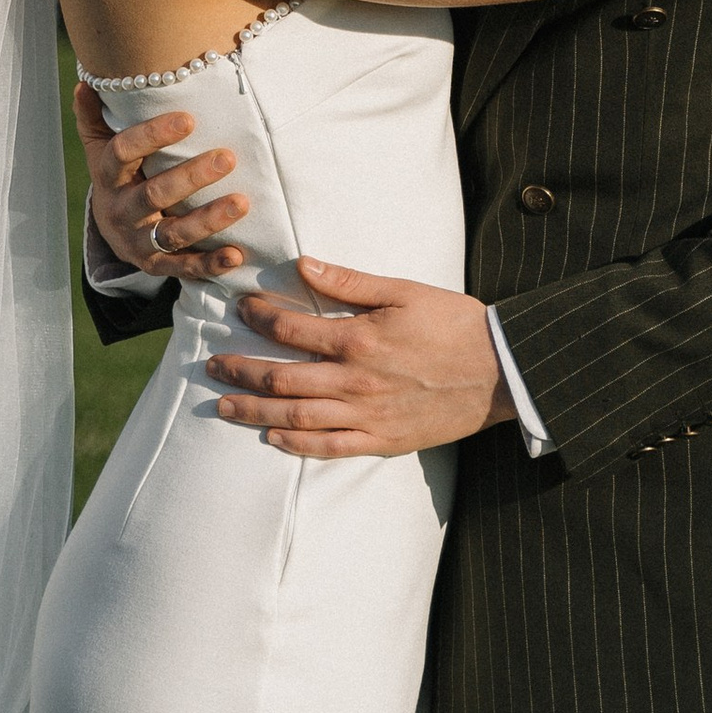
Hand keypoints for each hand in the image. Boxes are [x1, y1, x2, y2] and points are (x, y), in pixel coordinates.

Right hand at [72, 81, 251, 277]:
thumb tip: (84, 82)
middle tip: (228, 158)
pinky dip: (209, 264)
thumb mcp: (100, 147)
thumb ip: (94, 116)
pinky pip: (183, 267)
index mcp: (108, 176)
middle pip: (154, 194)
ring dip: (209, 220)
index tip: (188, 119)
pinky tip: (235, 254)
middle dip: (192, 177)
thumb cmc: (117, 175)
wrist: (110, 231)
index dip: (152, 136)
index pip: (123, 153)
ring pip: (173, 233)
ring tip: (241, 203)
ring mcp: (138, 242)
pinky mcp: (156, 266)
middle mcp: (121, 211)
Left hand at [212, 261, 514, 457]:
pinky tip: (272, 437)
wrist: (500, 371)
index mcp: (358, 339)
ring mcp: (367, 416)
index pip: (292, 329)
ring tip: (224, 404)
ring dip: (256, 409)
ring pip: (296, 417)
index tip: (240, 308)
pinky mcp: (383, 440)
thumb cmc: (455, 324)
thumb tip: (303, 264)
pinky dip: (297, 445)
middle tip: (212, 364)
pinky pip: (330, 448)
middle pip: (283, 378)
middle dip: (242, 369)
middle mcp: (355, 382)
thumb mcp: (403, 290)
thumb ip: (349, 282)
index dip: (260, 316)